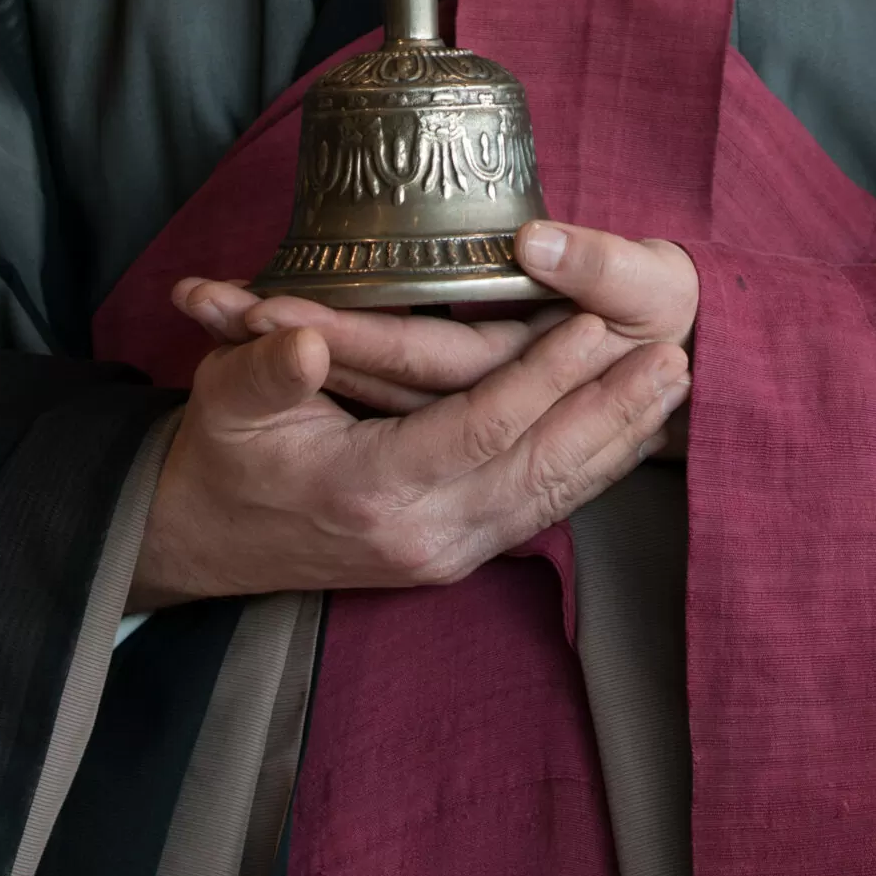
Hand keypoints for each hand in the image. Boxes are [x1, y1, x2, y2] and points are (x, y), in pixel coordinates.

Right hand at [128, 308, 689, 608]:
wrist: (199, 543)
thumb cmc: (218, 456)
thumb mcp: (224, 401)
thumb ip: (265, 368)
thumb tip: (308, 336)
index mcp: (372, 489)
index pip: (485, 425)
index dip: (546, 373)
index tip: (599, 318)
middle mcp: (423, 534)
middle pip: (542, 469)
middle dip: (612, 410)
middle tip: (676, 354)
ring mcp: (444, 555)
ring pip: (553, 498)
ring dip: (616, 441)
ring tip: (674, 386)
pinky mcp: (454, 556)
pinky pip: (539, 514)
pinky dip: (590, 473)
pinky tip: (627, 434)